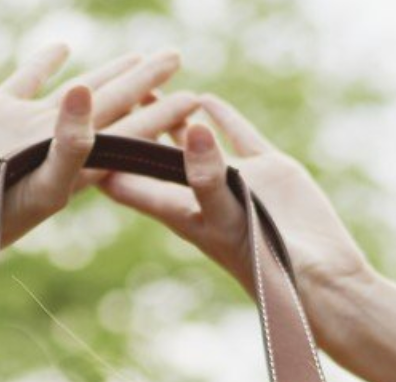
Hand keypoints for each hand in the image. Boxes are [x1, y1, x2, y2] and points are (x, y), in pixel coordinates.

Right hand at [0, 45, 197, 251]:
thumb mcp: (43, 183)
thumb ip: (72, 143)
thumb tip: (88, 88)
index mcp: (81, 167)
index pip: (131, 135)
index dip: (161, 116)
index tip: (193, 97)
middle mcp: (61, 145)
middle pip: (113, 106)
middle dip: (145, 85)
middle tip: (176, 59)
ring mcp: (30, 126)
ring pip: (78, 92)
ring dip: (108, 74)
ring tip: (139, 56)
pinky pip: (29, 79)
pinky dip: (47, 62)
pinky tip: (64, 47)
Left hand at [98, 94, 377, 353]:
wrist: (320, 278)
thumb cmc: (265, 260)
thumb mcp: (229, 216)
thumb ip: (207, 175)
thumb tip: (186, 127)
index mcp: (179, 212)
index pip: (126, 183)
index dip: (103, 159)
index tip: (75, 133)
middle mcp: (201, 195)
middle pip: (151, 156)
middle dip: (130, 129)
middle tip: (102, 97)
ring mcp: (234, 181)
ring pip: (191, 141)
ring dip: (168, 117)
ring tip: (146, 88)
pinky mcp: (268, 170)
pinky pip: (238, 135)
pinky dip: (220, 117)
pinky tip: (204, 100)